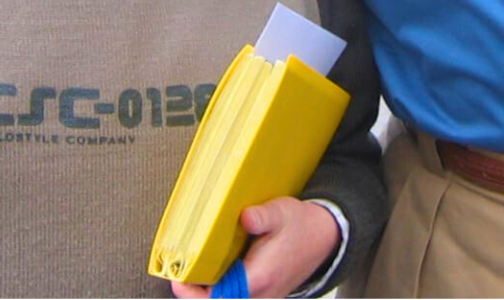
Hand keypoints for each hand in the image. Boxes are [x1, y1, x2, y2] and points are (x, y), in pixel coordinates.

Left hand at [169, 197, 339, 299]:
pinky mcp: (261, 293)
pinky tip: (210, 274)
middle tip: (179, 274)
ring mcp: (261, 296)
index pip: (219, 296)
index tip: (178, 278)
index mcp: (259, 277)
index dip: (193, 291)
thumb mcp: (282, 212)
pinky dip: (218, 290)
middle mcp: (259, 293)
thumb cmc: (302, 226)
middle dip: (194, 292)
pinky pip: (235, 297)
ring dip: (206, 292)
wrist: (325, 236)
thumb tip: (246, 217)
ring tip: (190, 274)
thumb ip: (262, 217)